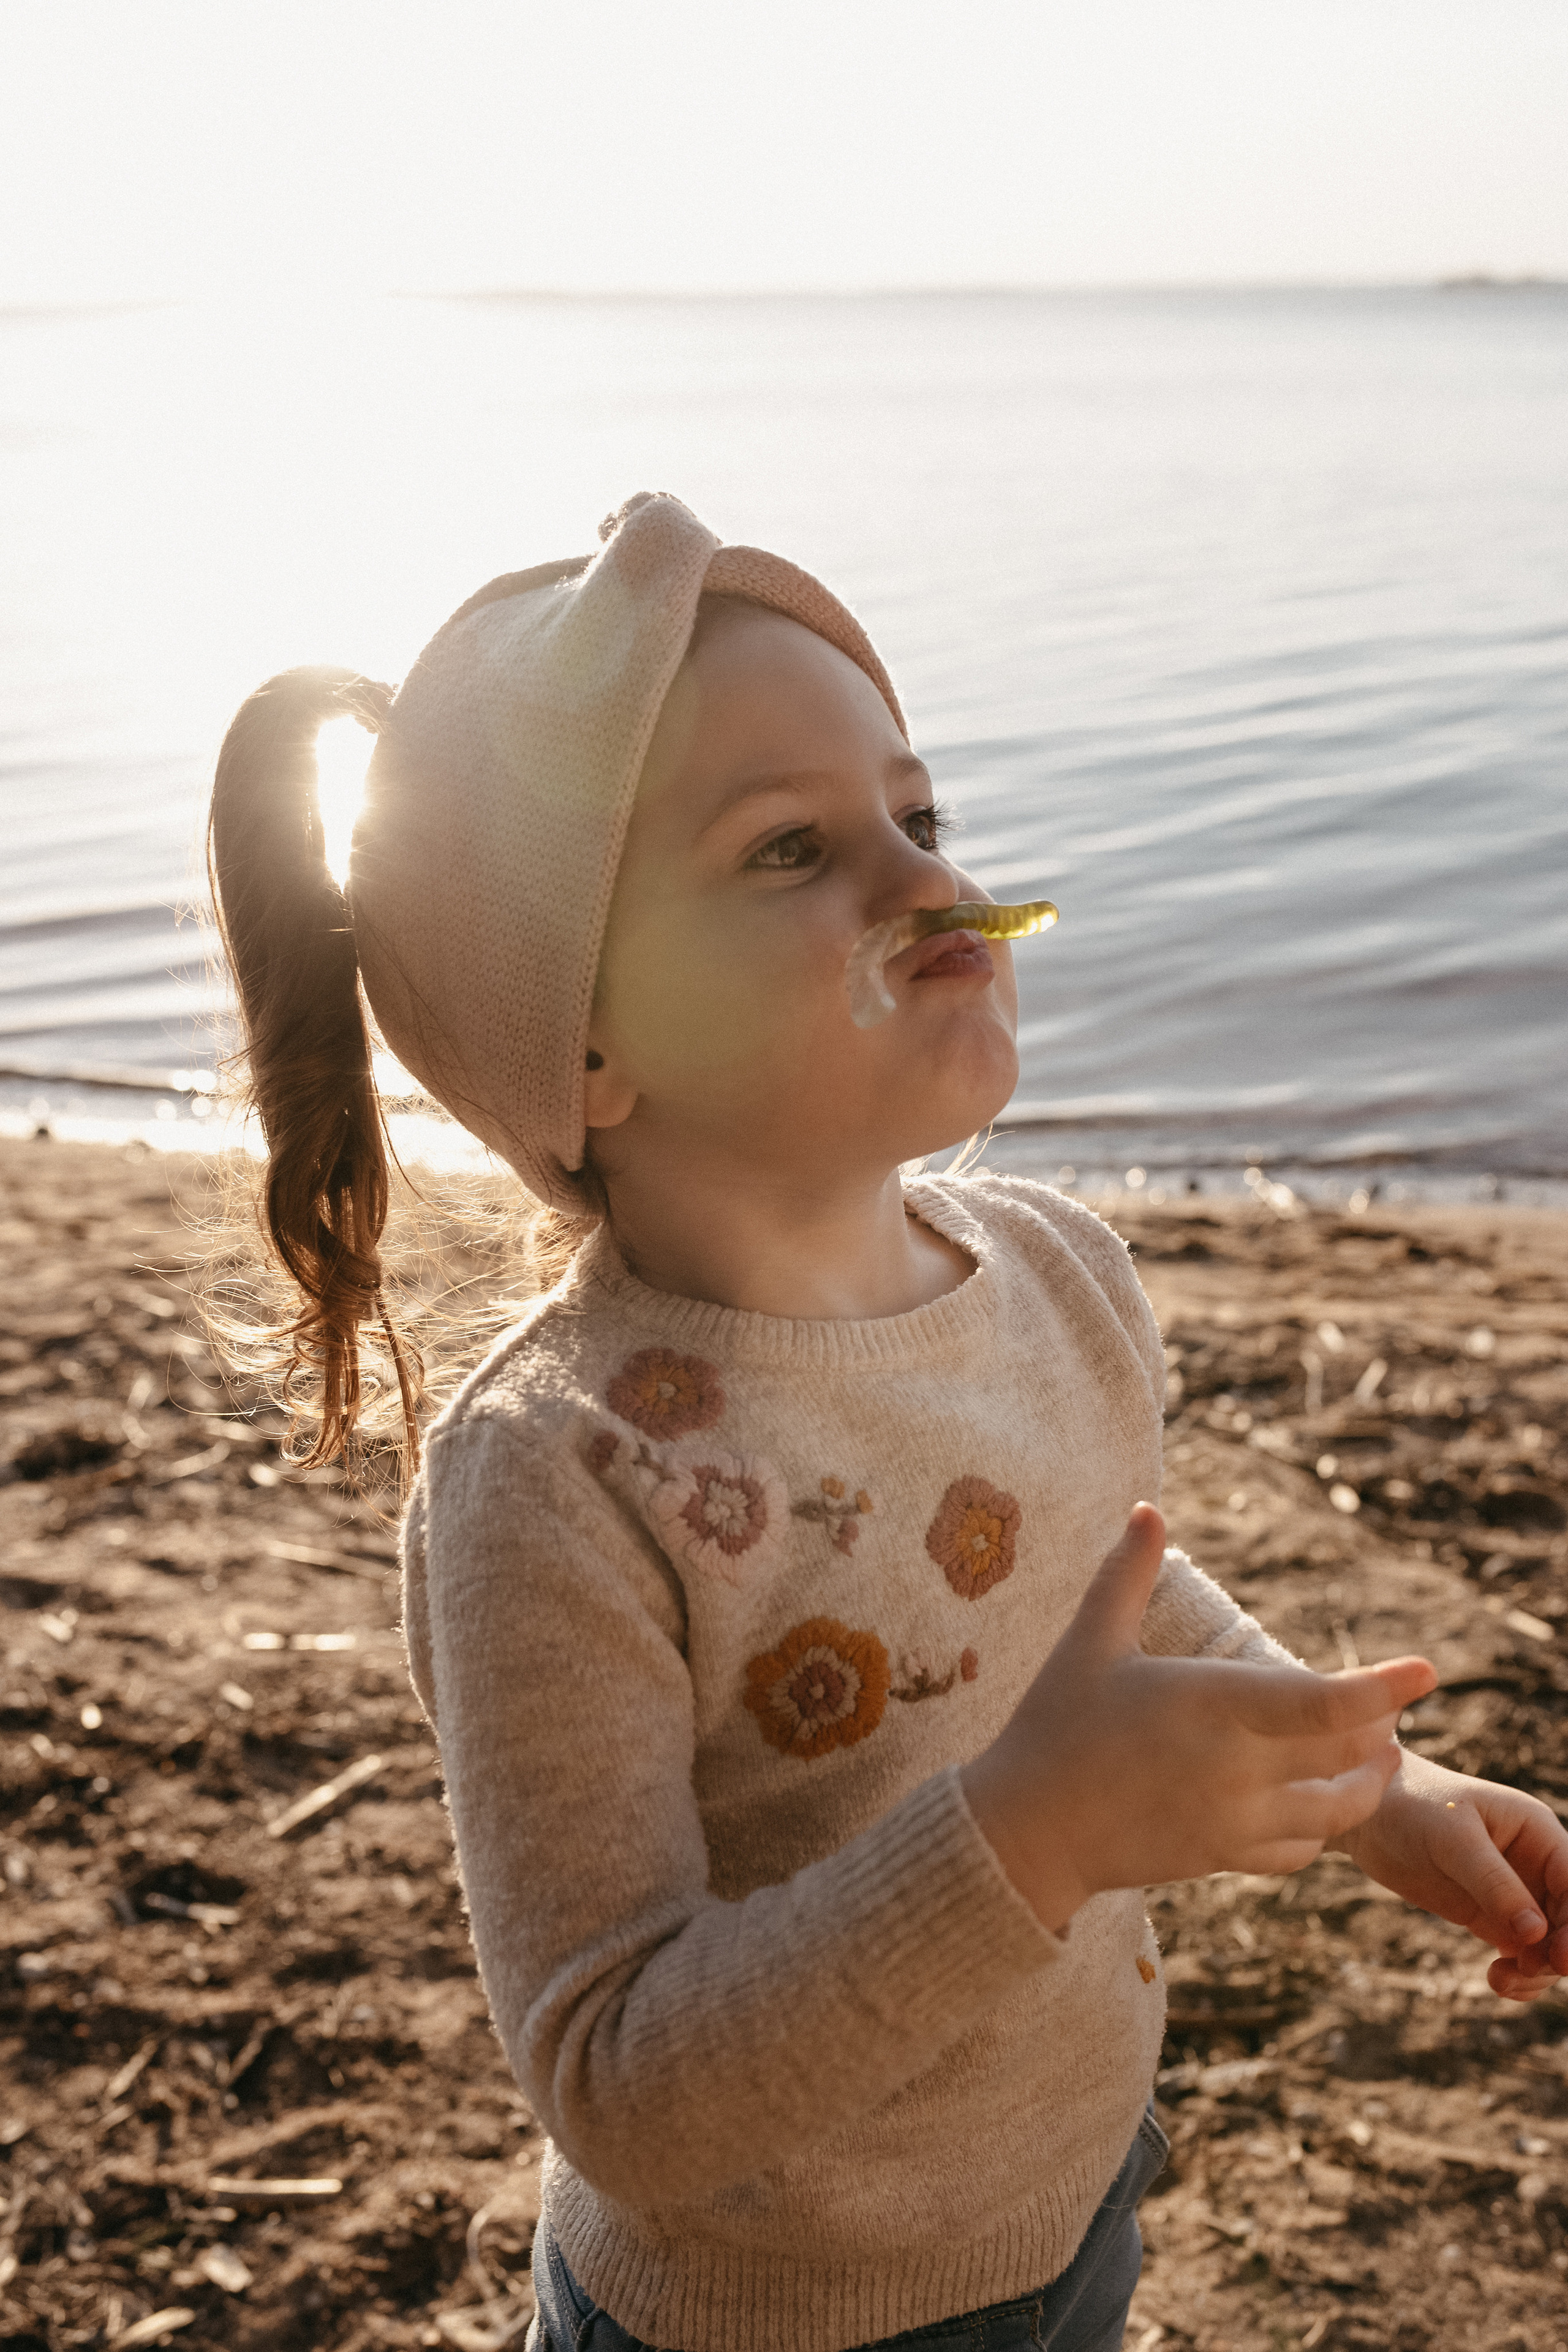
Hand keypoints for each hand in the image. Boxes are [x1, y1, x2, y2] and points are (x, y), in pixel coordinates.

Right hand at [961, 1504, 1436, 1931]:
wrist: (1024, 1829)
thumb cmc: (1054, 1723)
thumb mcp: (1090, 1641)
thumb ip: (1126, 1574)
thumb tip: (1147, 1508)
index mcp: (1210, 1705)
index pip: (1323, 1701)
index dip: (1383, 1688)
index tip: (1426, 1672)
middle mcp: (1234, 1767)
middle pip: (1344, 1756)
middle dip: (1377, 1734)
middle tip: (1389, 1713)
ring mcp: (1232, 1820)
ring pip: (1332, 1813)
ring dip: (1363, 1786)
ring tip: (1378, 1761)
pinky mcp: (1222, 1857)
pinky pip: (1297, 1850)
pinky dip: (1320, 1829)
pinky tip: (1319, 1809)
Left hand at [1333, 1748, 1567, 2000]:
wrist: (1368, 1813)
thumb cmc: (1412, 1807)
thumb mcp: (1452, 1839)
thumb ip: (1493, 1882)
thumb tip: (1537, 1934)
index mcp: (1537, 1832)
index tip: (1560, 1958)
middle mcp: (1534, 1864)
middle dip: (1558, 1953)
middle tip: (1526, 1969)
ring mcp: (1515, 1893)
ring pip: (1550, 1944)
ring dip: (1538, 1971)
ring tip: (1501, 1980)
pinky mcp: (1492, 1915)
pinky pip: (1522, 1953)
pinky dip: (1520, 1975)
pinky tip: (1498, 1981)